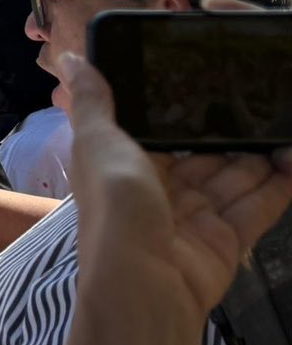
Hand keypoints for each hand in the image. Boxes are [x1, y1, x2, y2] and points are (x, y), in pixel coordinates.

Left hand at [63, 49, 291, 324]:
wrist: (143, 286)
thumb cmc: (114, 207)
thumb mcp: (97, 142)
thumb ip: (94, 102)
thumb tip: (73, 58)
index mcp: (120, 165)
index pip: (155, 131)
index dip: (179, 109)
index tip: (210, 78)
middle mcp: (156, 191)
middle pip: (200, 155)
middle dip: (229, 131)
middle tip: (263, 97)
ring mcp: (194, 218)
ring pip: (234, 177)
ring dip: (260, 153)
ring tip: (284, 119)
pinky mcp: (226, 241)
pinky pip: (257, 207)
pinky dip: (279, 185)